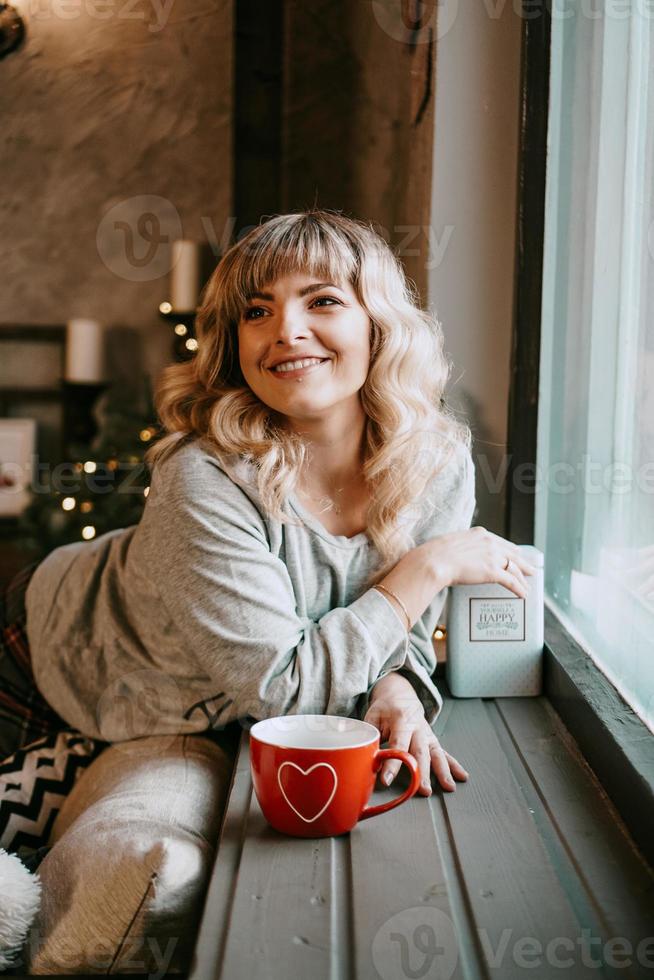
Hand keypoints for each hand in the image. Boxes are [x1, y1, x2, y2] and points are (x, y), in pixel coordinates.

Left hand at [363, 673, 467, 794]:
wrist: (400, 694)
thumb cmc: (385, 709)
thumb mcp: (373, 717)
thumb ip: (371, 736)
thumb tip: (366, 759)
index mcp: (401, 719)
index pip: (398, 744)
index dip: (392, 763)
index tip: (386, 779)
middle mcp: (418, 727)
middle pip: (420, 751)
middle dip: (423, 772)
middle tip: (423, 790)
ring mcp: (427, 734)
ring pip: (436, 753)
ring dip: (442, 771)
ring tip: (449, 787)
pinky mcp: (432, 740)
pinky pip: (444, 752)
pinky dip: (453, 765)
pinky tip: (461, 775)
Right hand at [425, 526, 538, 598]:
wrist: (434, 561)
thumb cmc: (435, 554)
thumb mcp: (452, 544)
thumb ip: (461, 548)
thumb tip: (458, 557)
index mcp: (480, 534)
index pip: (501, 542)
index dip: (511, 550)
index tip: (516, 554)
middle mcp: (490, 543)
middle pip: (512, 554)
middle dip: (523, 564)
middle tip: (531, 570)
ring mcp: (492, 557)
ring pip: (514, 568)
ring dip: (523, 579)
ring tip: (528, 586)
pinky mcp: (492, 571)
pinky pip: (511, 581)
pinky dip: (519, 589)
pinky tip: (523, 595)